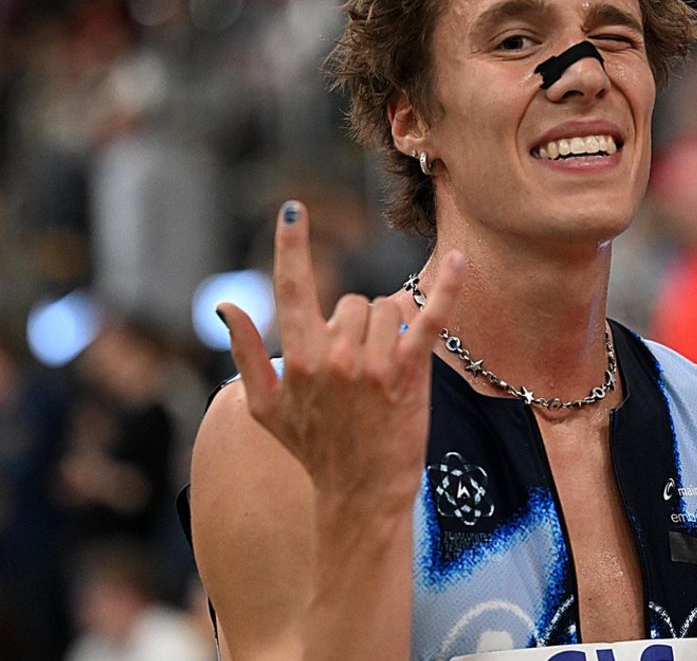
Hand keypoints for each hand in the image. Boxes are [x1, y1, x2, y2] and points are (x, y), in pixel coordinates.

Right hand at [216, 200, 463, 497]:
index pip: (292, 289)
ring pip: (389, 309)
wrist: (360, 494)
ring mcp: (374, 366)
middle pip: (354, 302)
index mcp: (298, 360)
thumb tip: (227, 307)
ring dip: (391, 329)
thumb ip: (246, 354)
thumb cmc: (313, 450)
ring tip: (386, 368)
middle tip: (360, 367)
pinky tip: (460, 261)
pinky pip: (431, 319)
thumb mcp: (265, 408)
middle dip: (359, 324)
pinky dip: (448, 289)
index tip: (293, 211)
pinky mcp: (410, 373)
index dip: (291, 247)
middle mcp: (335, 358)